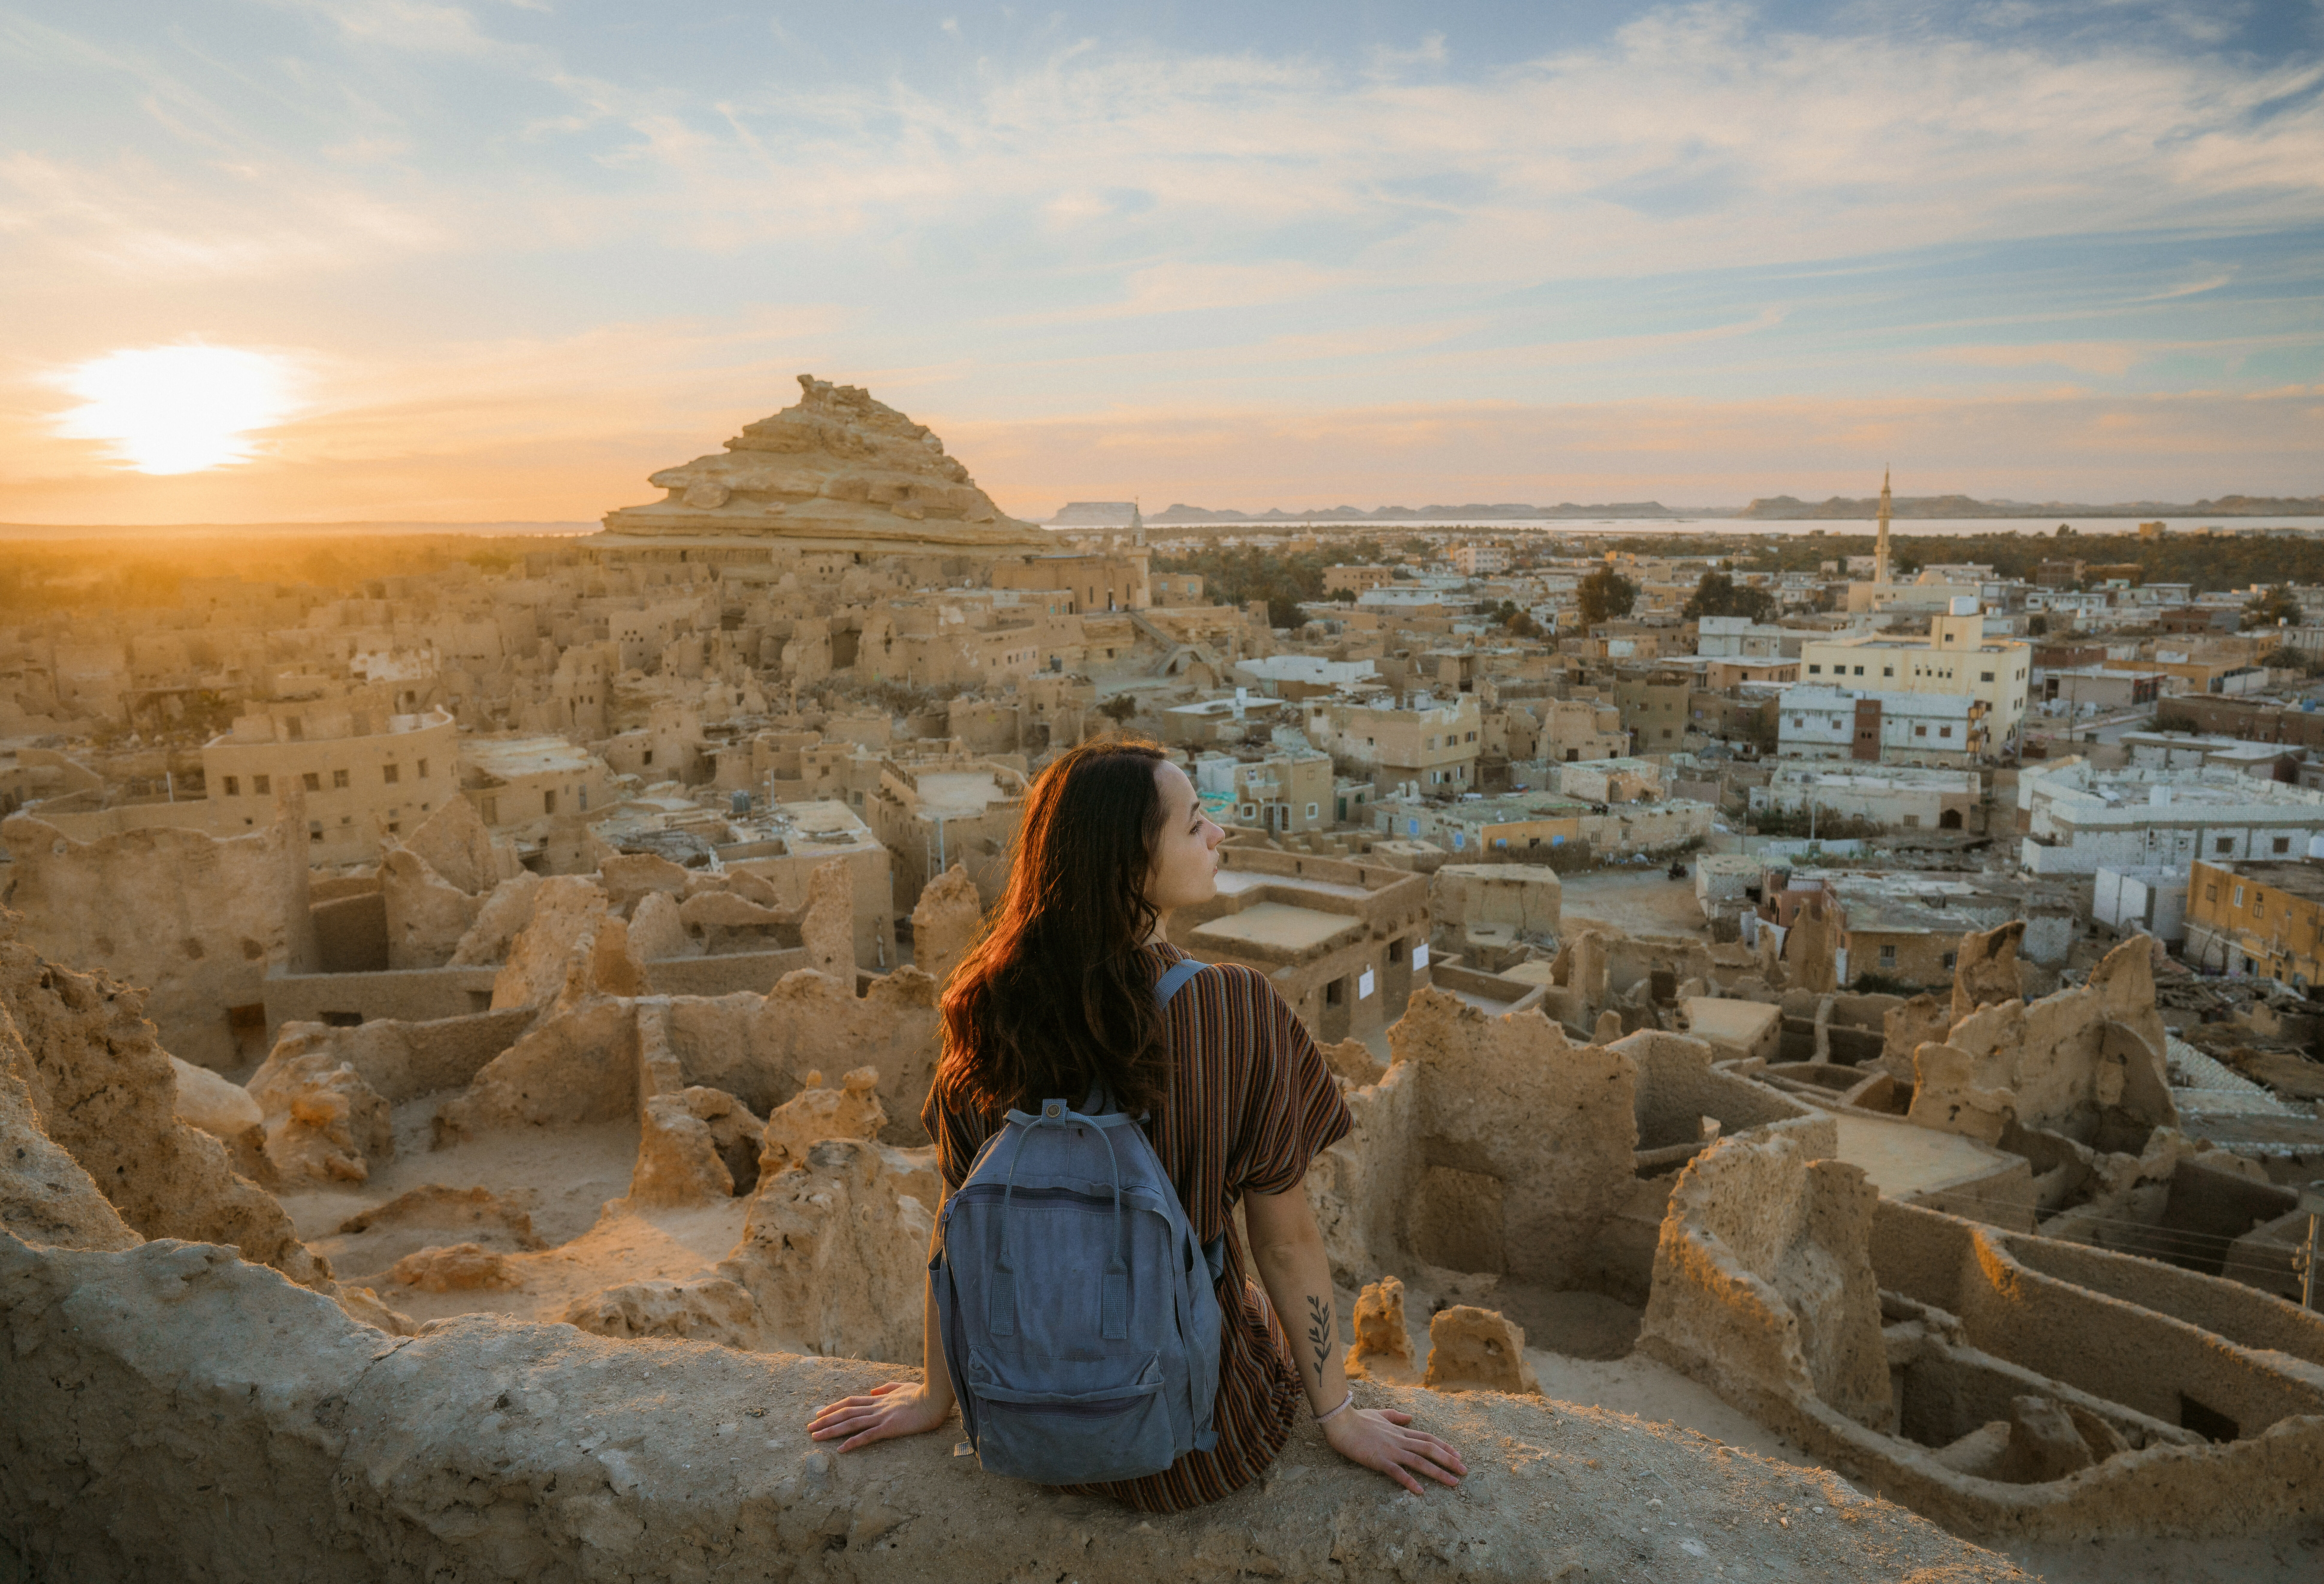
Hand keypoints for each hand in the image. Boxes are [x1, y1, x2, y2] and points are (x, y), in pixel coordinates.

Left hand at [806, 1380, 951, 1452]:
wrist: (935, 1399)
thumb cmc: (923, 1394)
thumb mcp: (903, 1386)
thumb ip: (887, 1388)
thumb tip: (872, 1390)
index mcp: (879, 1399)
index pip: (851, 1402)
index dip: (834, 1407)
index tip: (820, 1413)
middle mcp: (876, 1407)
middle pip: (845, 1412)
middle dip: (825, 1420)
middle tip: (809, 1428)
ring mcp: (881, 1417)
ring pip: (851, 1423)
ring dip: (831, 1430)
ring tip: (815, 1437)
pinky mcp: (889, 1428)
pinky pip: (867, 1436)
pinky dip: (852, 1442)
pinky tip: (840, 1450)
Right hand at [1320, 1403, 1466, 1493]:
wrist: (1341, 1422)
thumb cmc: (1357, 1419)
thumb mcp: (1379, 1414)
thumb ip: (1396, 1416)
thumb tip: (1410, 1418)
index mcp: (1400, 1431)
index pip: (1427, 1438)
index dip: (1444, 1446)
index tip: (1458, 1455)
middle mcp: (1400, 1440)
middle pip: (1430, 1449)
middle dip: (1449, 1461)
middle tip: (1464, 1471)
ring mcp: (1391, 1450)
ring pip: (1420, 1461)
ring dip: (1438, 1472)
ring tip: (1453, 1483)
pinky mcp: (1379, 1460)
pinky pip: (1397, 1472)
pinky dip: (1410, 1482)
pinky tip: (1420, 1491)